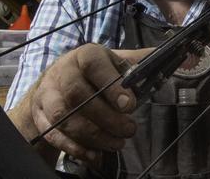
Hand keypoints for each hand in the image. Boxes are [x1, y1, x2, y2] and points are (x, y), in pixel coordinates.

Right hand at [10, 43, 150, 165]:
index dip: (111, 85)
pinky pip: (54, 134)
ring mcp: (48, 94)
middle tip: (128, 129)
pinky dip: (75, 148)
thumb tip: (168, 58)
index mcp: (84, 55)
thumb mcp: (112, 62)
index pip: (93, 65)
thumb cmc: (90, 73)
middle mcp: (62, 72)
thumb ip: (136, 62)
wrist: (54, 82)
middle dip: (105, 117)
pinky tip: (95, 154)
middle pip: (77, 94)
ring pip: (64, 117)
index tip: (129, 104)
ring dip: (93, 135)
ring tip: (117, 143)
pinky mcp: (41, 115)